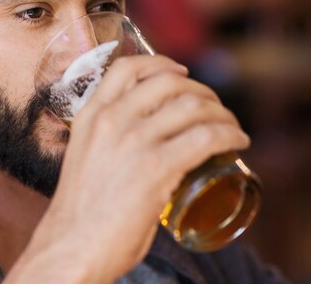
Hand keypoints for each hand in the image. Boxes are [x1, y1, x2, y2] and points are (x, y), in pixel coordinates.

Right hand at [21, 55, 249, 282]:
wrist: (72, 246)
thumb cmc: (80, 213)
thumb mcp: (86, 158)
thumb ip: (110, 142)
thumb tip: (145, 141)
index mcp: (90, 115)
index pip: (127, 68)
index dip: (161, 63)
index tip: (181, 71)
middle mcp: (111, 120)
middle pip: (169, 81)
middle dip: (200, 90)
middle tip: (213, 106)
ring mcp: (134, 141)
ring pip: (193, 105)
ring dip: (221, 111)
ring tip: (230, 125)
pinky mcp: (157, 167)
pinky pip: (207, 136)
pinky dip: (230, 133)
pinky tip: (238, 140)